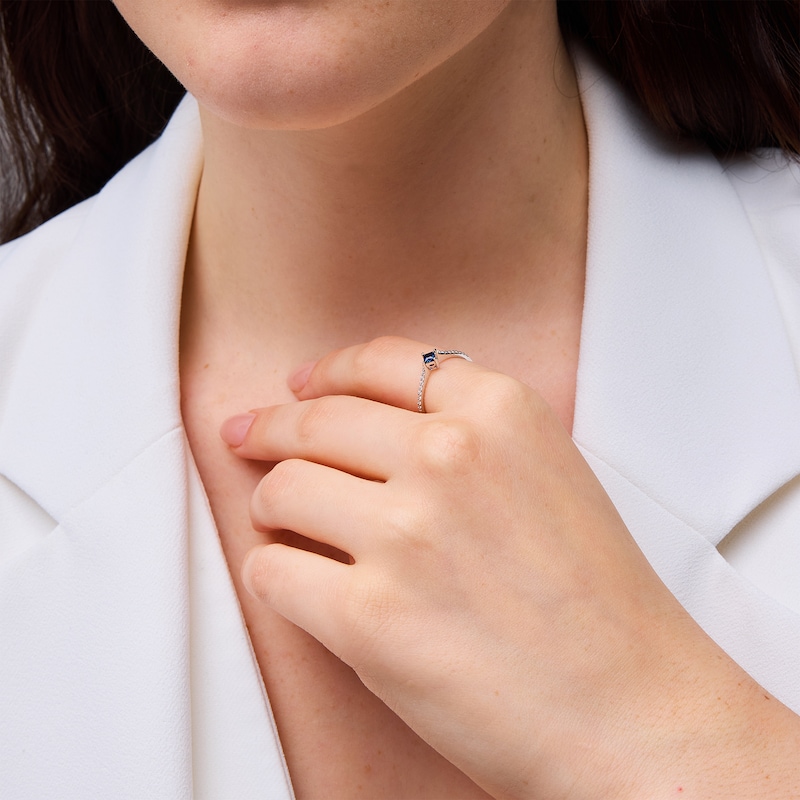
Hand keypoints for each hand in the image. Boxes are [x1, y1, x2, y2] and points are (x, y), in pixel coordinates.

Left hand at [221, 336, 799, 798]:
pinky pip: (272, 572)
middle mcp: (449, 456)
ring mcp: (405, 532)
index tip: (301, 386)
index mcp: (500, 411)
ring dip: (273, 506)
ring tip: (284, 523)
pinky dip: (274, 575)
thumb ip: (470, 432)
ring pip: (283, 489)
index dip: (328, 372)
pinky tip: (295, 581)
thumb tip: (372, 424)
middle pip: (316, 420)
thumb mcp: (550, 472)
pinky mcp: (368, 615)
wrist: (630, 709)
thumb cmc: (597, 603)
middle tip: (248, 434)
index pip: (382, 363)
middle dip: (271, 427)